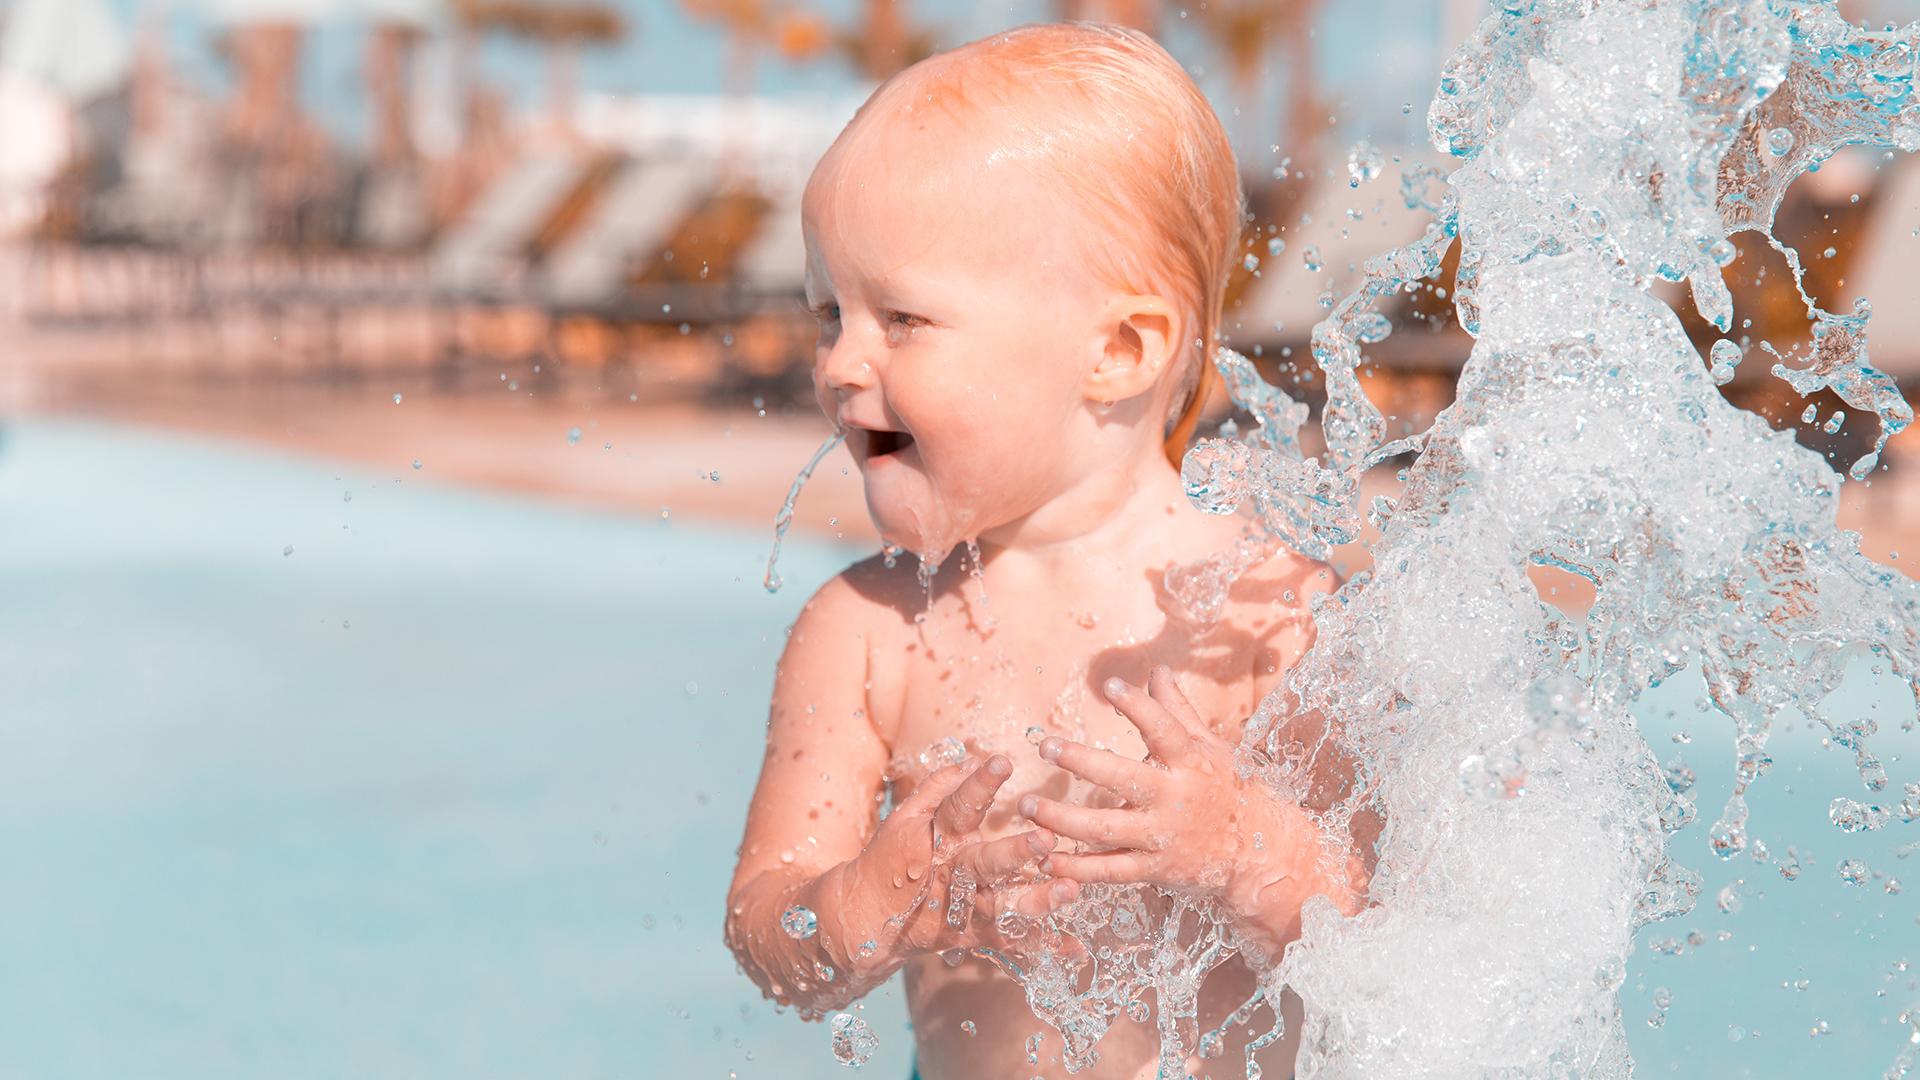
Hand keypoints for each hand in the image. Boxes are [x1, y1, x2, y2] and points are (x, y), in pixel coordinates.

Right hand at [841, 754, 1078, 968]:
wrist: (865, 918)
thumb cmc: (888, 858)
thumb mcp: (904, 818)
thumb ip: (938, 789)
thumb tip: (972, 759)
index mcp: (936, 840)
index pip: (958, 806)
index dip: (979, 784)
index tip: (1002, 761)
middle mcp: (952, 875)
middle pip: (986, 863)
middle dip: (1016, 852)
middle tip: (1047, 839)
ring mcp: (962, 909)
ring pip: (1002, 906)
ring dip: (1037, 900)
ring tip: (1069, 891)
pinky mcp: (971, 935)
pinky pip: (1010, 941)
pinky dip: (1042, 945)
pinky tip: (1073, 946)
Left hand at [1019, 666, 1360, 949]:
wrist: (1257, 851)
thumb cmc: (1226, 788)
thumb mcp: (1209, 747)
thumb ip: (1178, 711)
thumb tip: (1157, 671)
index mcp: (1190, 762)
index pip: (1163, 729)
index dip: (1138, 707)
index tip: (1109, 685)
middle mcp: (1175, 798)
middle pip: (1123, 778)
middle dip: (1081, 762)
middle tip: (1045, 746)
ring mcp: (1163, 836)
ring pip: (1105, 829)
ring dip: (1062, 819)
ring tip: (1028, 804)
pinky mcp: (1155, 869)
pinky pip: (1111, 870)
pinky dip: (1078, 869)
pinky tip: (1046, 860)